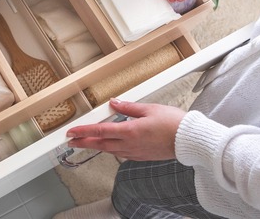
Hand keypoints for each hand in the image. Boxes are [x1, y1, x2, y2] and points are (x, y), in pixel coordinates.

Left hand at [65, 99, 185, 160]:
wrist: (189, 141)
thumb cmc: (174, 124)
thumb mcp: (150, 109)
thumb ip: (129, 107)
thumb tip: (114, 103)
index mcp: (130, 131)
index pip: (100, 132)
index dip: (83, 132)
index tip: (71, 132)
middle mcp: (130, 145)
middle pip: (100, 144)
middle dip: (83, 142)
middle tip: (70, 141)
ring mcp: (135, 152)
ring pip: (109, 150)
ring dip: (96, 146)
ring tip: (85, 143)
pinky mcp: (141, 156)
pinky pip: (121, 154)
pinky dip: (110, 149)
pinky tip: (109, 146)